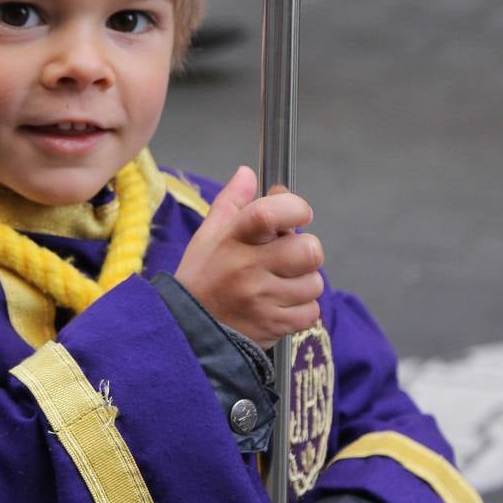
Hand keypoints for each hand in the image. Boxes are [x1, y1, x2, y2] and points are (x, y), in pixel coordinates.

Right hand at [175, 166, 322, 348]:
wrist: (188, 330)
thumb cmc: (203, 276)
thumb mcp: (208, 234)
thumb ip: (232, 200)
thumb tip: (247, 172)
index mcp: (233, 239)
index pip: (269, 214)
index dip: (294, 207)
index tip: (299, 212)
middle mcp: (248, 268)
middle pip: (308, 250)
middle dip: (306, 249)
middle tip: (290, 254)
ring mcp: (262, 299)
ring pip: (314, 282)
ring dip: (304, 281)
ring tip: (281, 282)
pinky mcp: (274, 326)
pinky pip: (311, 311)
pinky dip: (303, 308)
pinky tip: (281, 304)